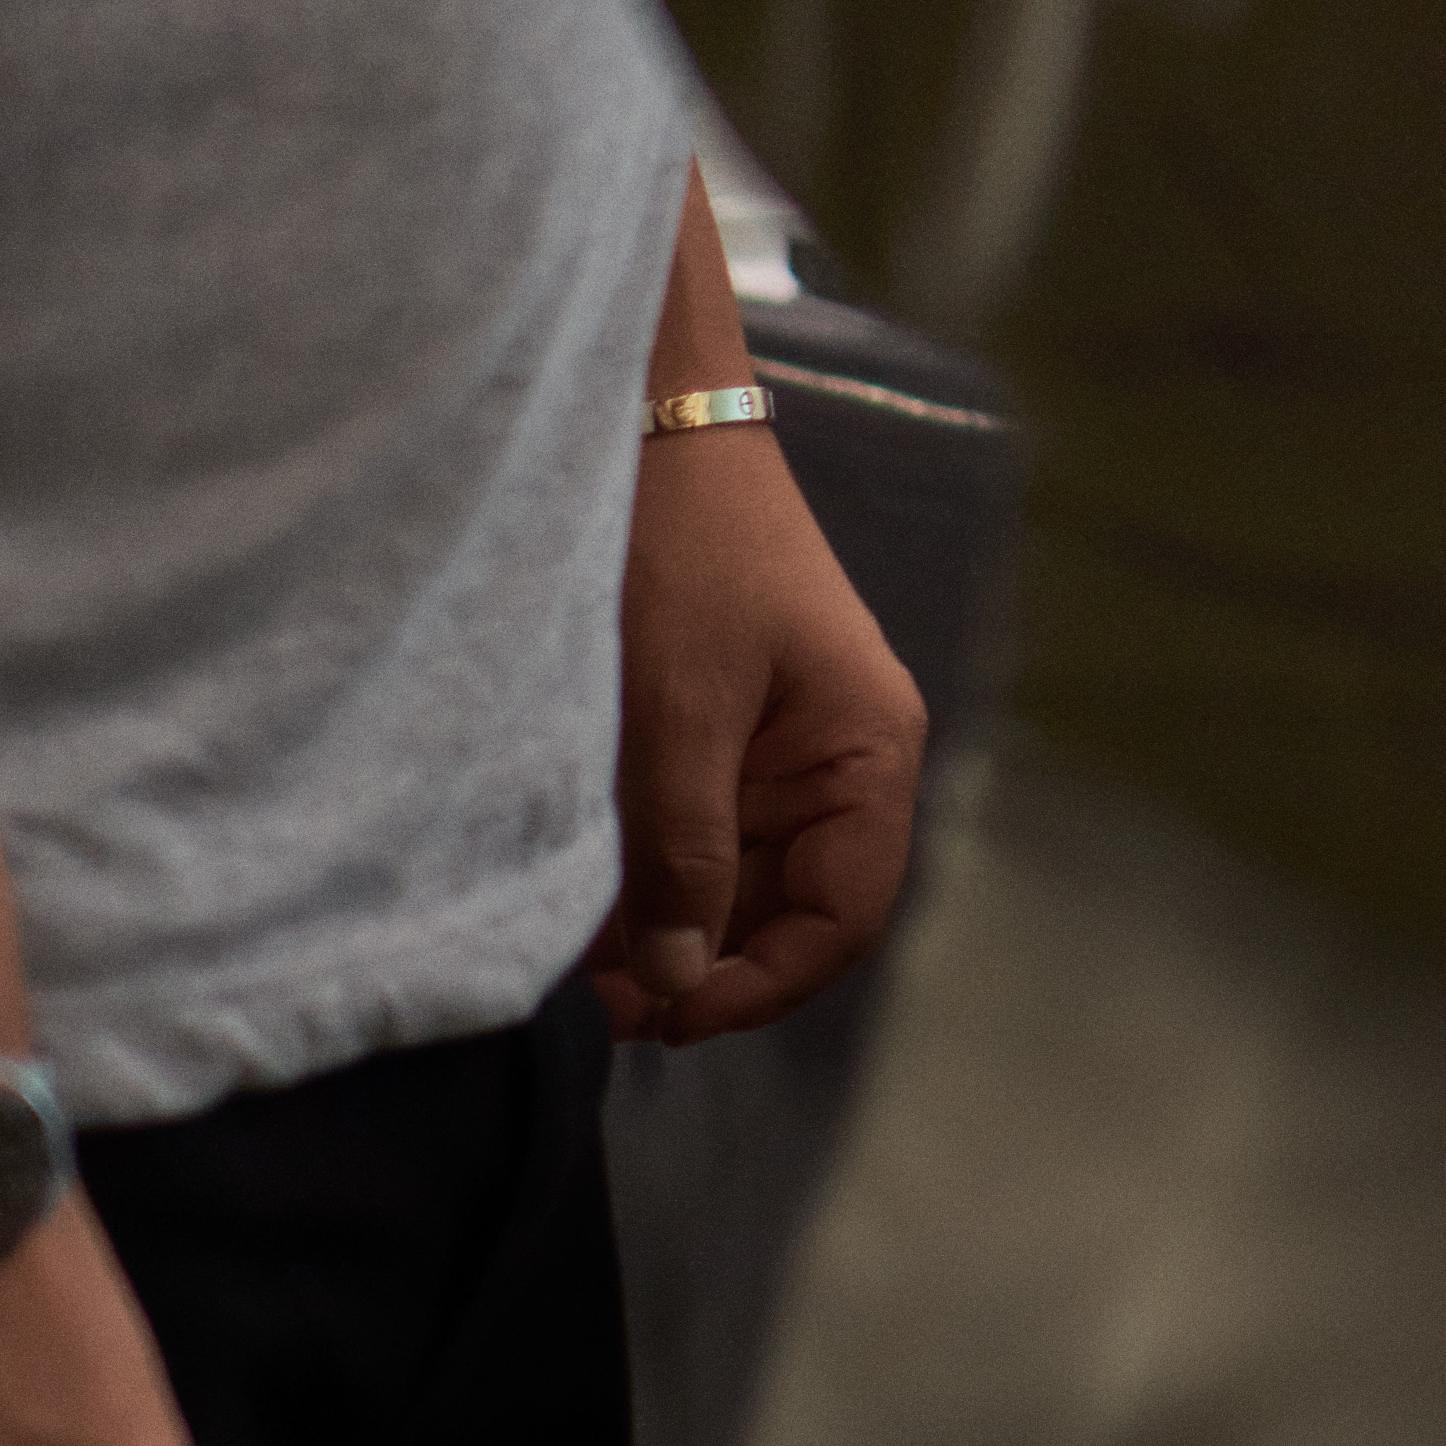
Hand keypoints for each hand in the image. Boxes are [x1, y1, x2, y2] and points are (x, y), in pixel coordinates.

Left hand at [608, 420, 922, 1046]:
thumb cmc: (684, 550)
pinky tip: (581, 908)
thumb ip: (687, 853)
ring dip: (668, 932)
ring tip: (578, 967)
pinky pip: (697, 837)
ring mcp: (778, 751)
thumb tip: (684, 984)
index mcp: (867, 750)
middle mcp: (838, 761)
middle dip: (704, 968)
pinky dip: (646, 882)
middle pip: (790, 910)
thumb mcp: (679, 712)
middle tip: (601, 1005)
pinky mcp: (719, 734)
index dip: (764, 984)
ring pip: (737, 883)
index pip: (845, 915)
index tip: (670, 1020)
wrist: (646, 426)